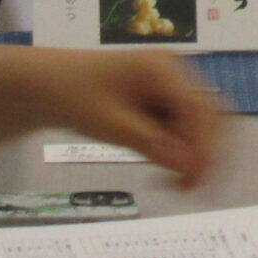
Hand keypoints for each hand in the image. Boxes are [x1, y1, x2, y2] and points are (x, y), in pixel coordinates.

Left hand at [30, 51, 223, 189]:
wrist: (48, 86)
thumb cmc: (72, 98)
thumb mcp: (109, 125)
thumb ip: (150, 144)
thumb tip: (186, 167)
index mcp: (163, 68)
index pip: (197, 108)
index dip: (203, 146)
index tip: (196, 180)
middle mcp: (176, 72)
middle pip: (210, 114)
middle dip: (207, 152)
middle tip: (195, 189)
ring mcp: (173, 85)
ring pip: (203, 123)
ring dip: (197, 153)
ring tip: (181, 186)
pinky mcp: (166, 100)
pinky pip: (186, 127)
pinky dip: (183, 150)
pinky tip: (170, 170)